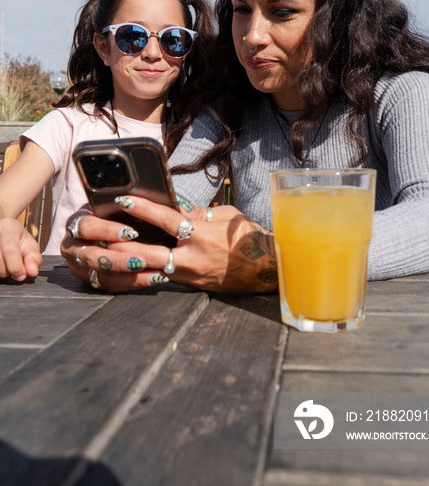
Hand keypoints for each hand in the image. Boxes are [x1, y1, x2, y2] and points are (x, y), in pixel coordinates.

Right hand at [0, 218, 41, 280]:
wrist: (2, 232)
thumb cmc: (17, 240)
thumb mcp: (30, 245)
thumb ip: (34, 258)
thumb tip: (33, 272)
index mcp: (9, 227)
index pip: (9, 249)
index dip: (16, 266)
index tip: (21, 275)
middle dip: (8, 271)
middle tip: (13, 265)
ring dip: (1, 271)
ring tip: (5, 263)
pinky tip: (1, 263)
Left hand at [61, 198, 277, 293]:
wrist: (268, 270)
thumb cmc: (250, 239)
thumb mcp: (227, 218)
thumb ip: (201, 213)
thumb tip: (178, 208)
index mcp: (202, 235)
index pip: (167, 220)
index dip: (144, 209)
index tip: (125, 199)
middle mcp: (193, 257)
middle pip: (149, 252)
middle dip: (124, 245)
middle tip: (102, 236)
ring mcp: (191, 275)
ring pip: (152, 269)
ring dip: (130, 262)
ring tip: (108, 253)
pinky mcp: (192, 285)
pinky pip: (164, 276)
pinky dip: (147, 270)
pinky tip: (132, 266)